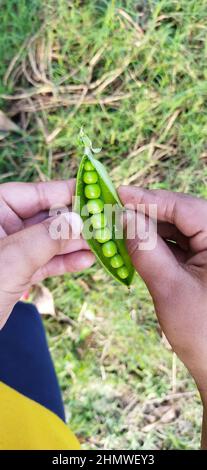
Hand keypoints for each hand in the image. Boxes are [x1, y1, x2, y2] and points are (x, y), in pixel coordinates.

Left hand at [0, 180, 93, 328]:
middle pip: (46, 216)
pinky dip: (64, 262)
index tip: (97, 193)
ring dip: (75, 244)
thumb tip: (79, 220)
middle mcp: (2, 225)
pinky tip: (86, 261)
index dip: (68, 192)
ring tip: (104, 244)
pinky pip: (44, 261)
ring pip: (48, 240)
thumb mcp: (12, 259)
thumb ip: (46, 238)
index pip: (36, 193)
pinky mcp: (14, 271)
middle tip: (107, 224)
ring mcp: (9, 249)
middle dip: (77, 222)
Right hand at [118, 186, 206, 445]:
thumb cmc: (201, 332)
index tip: (117, 193)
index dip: (148, 198)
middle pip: (180, 214)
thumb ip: (145, 247)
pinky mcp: (204, 263)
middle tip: (112, 209)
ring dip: (148, 228)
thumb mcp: (169, 286)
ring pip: (178, 228)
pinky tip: (134, 243)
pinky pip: (179, 244)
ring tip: (118, 226)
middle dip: (145, 213)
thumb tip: (123, 216)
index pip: (184, 207)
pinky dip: (156, 244)